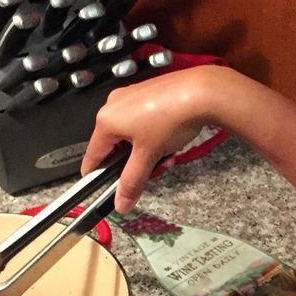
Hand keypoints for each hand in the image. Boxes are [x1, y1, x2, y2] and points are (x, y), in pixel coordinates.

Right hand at [81, 64, 226, 212]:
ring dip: (147, 149)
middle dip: (134, 161)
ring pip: (132, 133)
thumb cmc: (171, 119)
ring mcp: (132, 96)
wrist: (201, 92)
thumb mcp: (149, 156)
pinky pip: (143, 119)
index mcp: (107, 120)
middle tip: (153, 168)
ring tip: (167, 153)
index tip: (97, 186)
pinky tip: (170, 138)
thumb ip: (132, 181)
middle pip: (116, 144)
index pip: (93, 154)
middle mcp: (115, 104)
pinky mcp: (148, 92)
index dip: (95, 173)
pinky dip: (153, 133)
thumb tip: (121, 203)